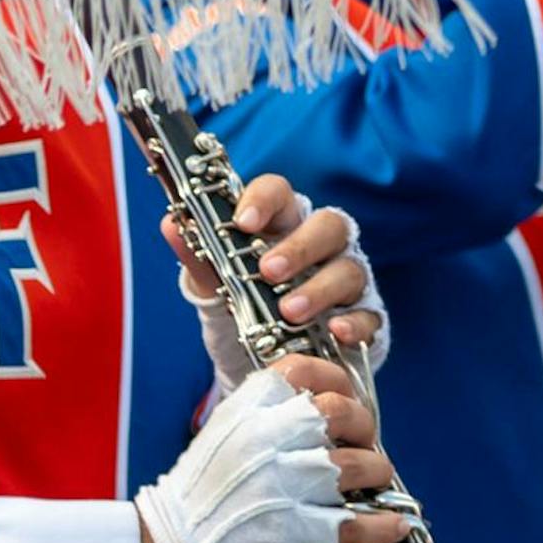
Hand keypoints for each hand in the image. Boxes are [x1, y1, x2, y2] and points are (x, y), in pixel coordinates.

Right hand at [133, 364, 400, 542]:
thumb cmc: (200, 492)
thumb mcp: (225, 432)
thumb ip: (268, 413)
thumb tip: (323, 409)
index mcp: (247, 409)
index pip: (305, 370)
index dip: (336, 380)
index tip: (344, 396)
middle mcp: (268, 439)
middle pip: (341, 412)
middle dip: (364, 427)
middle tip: (363, 443)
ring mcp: (285, 484)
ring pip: (359, 466)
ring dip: (378, 475)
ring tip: (376, 484)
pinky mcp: (299, 531)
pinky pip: (359, 523)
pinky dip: (383, 525)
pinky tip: (393, 524)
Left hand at [162, 174, 386, 386]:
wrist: (271, 350)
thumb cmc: (247, 299)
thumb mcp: (216, 280)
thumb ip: (198, 254)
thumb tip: (171, 224)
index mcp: (282, 222)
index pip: (280, 192)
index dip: (263, 200)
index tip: (242, 221)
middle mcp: (321, 244)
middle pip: (328, 225)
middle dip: (298, 247)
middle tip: (268, 272)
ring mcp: (346, 278)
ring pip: (350, 269)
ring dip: (319, 289)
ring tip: (289, 313)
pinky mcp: (364, 315)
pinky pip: (371, 314)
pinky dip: (356, 322)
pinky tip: (336, 332)